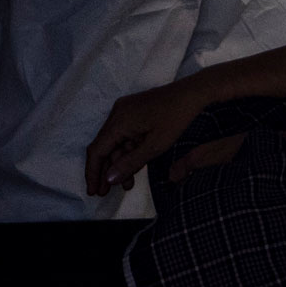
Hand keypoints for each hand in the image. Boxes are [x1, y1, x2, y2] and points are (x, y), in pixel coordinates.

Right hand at [85, 78, 215, 196]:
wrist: (193, 93)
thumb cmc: (177, 117)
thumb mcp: (155, 146)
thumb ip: (130, 164)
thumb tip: (109, 179)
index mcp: (119, 121)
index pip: (97, 150)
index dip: (92, 173)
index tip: (92, 191)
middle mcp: (117, 114)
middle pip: (104, 147)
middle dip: (104, 171)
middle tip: (104, 193)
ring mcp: (125, 111)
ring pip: (116, 142)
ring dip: (119, 163)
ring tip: (125, 185)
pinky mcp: (134, 112)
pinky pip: (125, 135)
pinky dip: (128, 152)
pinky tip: (134, 168)